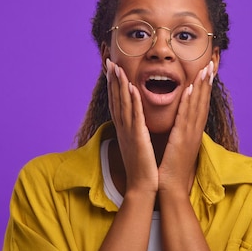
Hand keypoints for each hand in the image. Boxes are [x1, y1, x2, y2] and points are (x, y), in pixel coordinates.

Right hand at [106, 59, 158, 196]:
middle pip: (116, 100)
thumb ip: (135, 133)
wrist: (142, 188)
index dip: (113, 86)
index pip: (117, 103)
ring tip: (117, 67)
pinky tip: (131, 87)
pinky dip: (132, 101)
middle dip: (112, 80)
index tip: (111, 71)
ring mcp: (129, 133)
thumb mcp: (136, 146)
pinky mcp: (138, 138)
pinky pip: (135, 116)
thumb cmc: (142, 169)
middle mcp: (123, 129)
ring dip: (119, 85)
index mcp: (125, 130)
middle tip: (109, 62)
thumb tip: (135, 125)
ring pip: (123, 104)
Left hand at [158, 61, 214, 197]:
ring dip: (201, 87)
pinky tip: (189, 89)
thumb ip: (180, 136)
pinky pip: (185, 117)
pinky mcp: (181, 140)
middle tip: (211, 64)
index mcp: (193, 133)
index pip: (200, 107)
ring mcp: (190, 136)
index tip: (207, 73)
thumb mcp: (178, 149)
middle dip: (207, 82)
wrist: (171, 190)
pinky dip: (188, 102)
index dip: (204, 89)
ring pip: (197, 107)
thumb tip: (180, 127)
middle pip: (203, 103)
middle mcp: (194, 132)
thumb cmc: (171, 172)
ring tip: (205, 69)